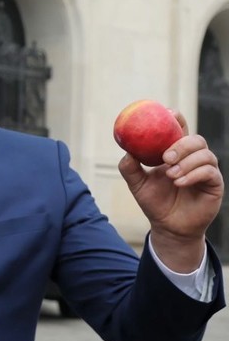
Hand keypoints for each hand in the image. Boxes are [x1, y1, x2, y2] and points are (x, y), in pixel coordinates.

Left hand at [118, 112, 223, 270]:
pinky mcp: (214, 184)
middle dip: (181, 144)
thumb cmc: (154, 202)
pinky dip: (193, 174)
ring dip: (186, 162)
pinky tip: (179, 182)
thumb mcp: (137, 184)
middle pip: (196, 139)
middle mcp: (193, 158)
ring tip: (171, 175)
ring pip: (205, 154)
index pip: (180, 130)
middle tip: (166, 157)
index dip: (176, 119)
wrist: (168, 226)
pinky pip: (210, 172)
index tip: (168, 113)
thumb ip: (129, 167)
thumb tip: (127, 151)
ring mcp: (206, 170)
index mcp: (175, 153)